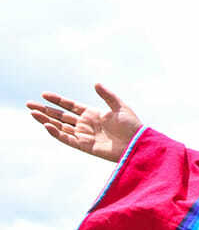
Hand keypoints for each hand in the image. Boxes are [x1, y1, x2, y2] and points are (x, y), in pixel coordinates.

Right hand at [27, 84, 142, 162]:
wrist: (138, 143)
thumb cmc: (132, 126)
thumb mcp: (120, 107)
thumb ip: (107, 95)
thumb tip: (96, 83)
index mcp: (92, 113)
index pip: (70, 106)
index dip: (57, 100)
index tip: (44, 94)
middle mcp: (86, 124)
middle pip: (61, 116)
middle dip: (45, 110)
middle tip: (29, 104)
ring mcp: (84, 135)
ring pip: (60, 127)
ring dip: (46, 120)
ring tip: (33, 113)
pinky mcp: (85, 146)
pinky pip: (67, 139)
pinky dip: (56, 133)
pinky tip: (47, 125)